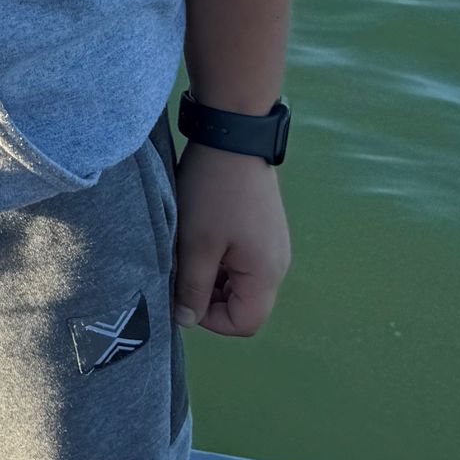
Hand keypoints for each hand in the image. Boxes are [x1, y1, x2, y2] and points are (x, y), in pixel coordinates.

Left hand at [172, 148, 290, 336]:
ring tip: (188, 249)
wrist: (233, 136)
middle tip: (181, 270)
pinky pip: (242, 259)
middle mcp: (278, 264)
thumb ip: (193, 288)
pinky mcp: (264, 228)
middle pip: (244, 303)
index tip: (184, 294)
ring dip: (212, 275)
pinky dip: (220, 257)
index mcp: (266, 274)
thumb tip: (186, 320)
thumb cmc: (213, 193)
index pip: (244, 323)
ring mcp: (273, 244)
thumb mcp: (195, 244)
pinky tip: (200, 234)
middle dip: (209, 296)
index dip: (210, 320)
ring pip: (240, 281)